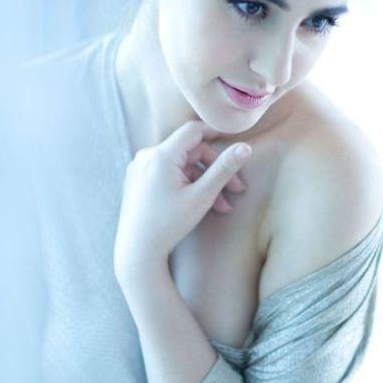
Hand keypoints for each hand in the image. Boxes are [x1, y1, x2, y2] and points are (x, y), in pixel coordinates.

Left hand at [114, 119, 251, 281]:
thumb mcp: (201, 196)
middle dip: (215, 170)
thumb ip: (224, 169)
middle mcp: (146, 156)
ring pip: (180, 166)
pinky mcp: (137, 181)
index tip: (234, 138)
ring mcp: (139, 169)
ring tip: (222, 207)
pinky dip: (186, 185)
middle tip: (236, 190)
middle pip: (189, 152)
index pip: (193, 131)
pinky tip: (199, 204)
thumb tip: (245, 147)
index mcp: (161, 155)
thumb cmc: (168, 224)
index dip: (215, 132)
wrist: (137, 251)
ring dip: (203, 182)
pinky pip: (167, 174)